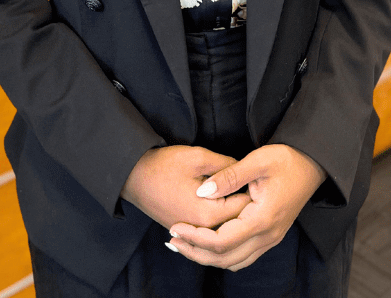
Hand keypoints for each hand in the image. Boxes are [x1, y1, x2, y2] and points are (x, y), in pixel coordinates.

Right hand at [120, 145, 251, 230]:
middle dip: (246, 203)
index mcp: (209, 213)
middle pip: (236, 221)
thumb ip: (226, 166)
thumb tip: (244, 172)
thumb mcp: (198, 157)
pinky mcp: (184, 229)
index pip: (244, 207)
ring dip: (233, 212)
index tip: (258, 177)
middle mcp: (202, 229)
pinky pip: (210, 228)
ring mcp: (192, 231)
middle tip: (252, 183)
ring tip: (239, 191)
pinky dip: (219, 217)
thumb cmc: (163, 165)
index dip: (254, 190)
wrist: (132, 176)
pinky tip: (223, 203)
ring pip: (223, 226)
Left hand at [167, 144, 325, 269]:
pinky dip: (223, 255)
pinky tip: (208, 242)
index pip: (222, 241)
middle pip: (225, 258)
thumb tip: (202, 192)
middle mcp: (267, 236)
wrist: (313, 165)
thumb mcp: (257, 160)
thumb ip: (229, 176)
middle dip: (195, 252)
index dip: (195, 238)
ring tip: (185, 244)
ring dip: (208, 257)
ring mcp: (271, 239)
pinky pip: (243, 256)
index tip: (175, 227)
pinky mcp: (271, 236)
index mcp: (262, 218)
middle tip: (172, 240)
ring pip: (234, 262)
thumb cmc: (286, 159)